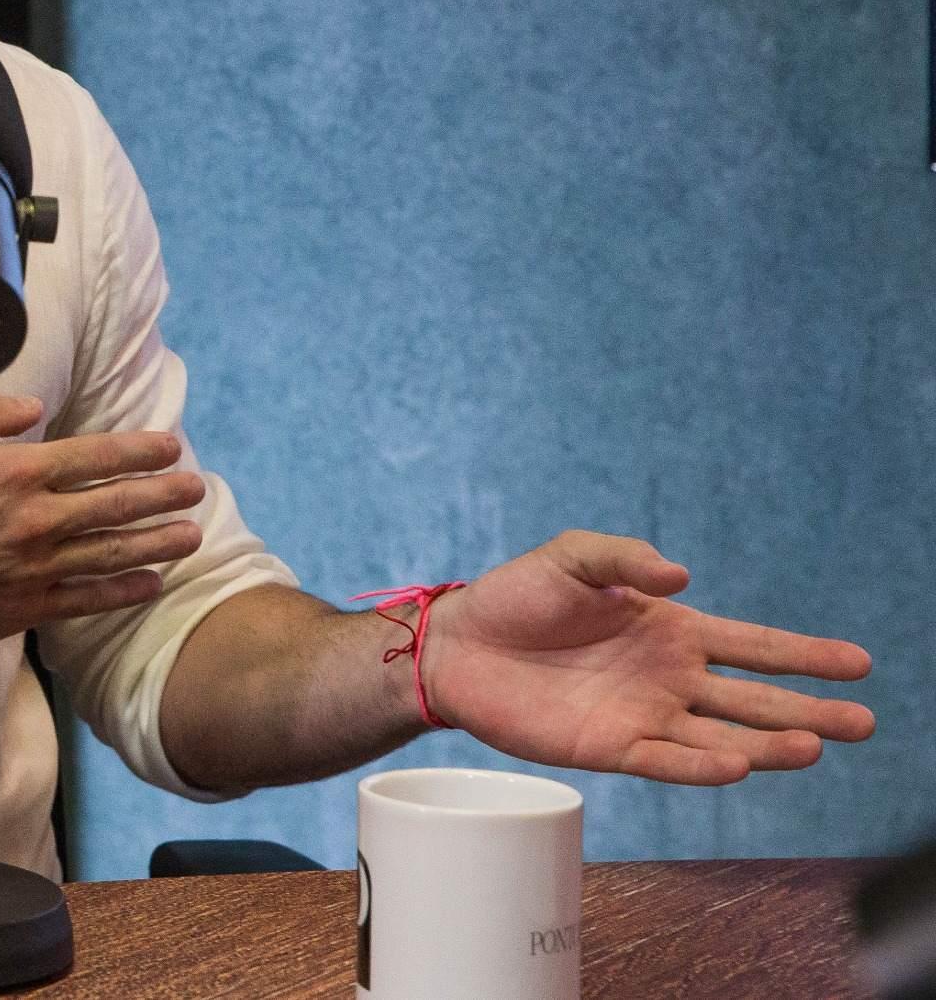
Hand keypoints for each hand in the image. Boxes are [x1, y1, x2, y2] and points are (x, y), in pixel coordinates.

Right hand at [0, 389, 207, 649]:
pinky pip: (87, 599)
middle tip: (194, 488)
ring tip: (191, 535)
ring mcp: (36, 567)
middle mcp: (37, 520)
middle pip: (116, 505)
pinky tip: (150, 583)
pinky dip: (123, 591)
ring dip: (156, 542)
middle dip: (161, 495)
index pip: (95, 457)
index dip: (138, 451)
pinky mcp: (25, 607)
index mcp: (16, 473)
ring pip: (112, 552)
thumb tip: (31, 408)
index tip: (169, 448)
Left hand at [421, 530, 875, 784]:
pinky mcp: (611, 747)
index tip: (859, 664)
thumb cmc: (518, 596)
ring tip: (813, 746)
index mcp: (671, 630)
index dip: (805, 655)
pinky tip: (736, 762)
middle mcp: (670, 679)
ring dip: (767, 745)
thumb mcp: (572, 557)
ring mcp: (645, 716)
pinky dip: (701, 764)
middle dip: (810, 710)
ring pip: (722, 735)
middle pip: (755, 698)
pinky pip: (666, 760)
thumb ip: (626, 560)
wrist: (459, 645)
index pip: (753, 645)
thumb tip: (680, 577)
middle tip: (863, 722)